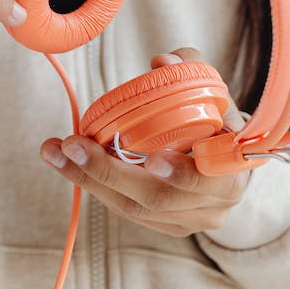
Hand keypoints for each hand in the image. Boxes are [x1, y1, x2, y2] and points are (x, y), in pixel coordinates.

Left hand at [40, 48, 250, 236]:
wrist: (226, 160)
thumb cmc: (218, 121)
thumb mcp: (213, 91)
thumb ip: (191, 70)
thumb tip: (161, 62)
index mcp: (233, 172)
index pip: (210, 179)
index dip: (182, 173)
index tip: (153, 159)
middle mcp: (213, 206)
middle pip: (157, 198)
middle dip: (109, 172)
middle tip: (73, 145)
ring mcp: (187, 221)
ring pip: (133, 208)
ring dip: (89, 179)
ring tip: (56, 151)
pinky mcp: (163, 226)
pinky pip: (124, 209)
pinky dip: (94, 184)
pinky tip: (67, 163)